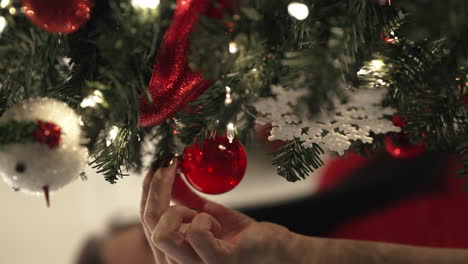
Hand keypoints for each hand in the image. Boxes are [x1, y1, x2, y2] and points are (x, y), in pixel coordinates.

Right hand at [140, 156, 300, 263]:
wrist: (278, 250)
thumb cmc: (243, 237)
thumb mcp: (207, 214)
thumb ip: (185, 199)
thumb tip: (166, 173)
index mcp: (173, 254)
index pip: (147, 220)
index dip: (148, 188)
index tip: (159, 163)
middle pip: (150, 221)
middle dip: (157, 185)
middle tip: (171, 161)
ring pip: (162, 231)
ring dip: (183, 211)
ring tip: (207, 214)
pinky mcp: (219, 262)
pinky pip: (195, 232)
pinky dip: (206, 219)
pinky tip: (219, 225)